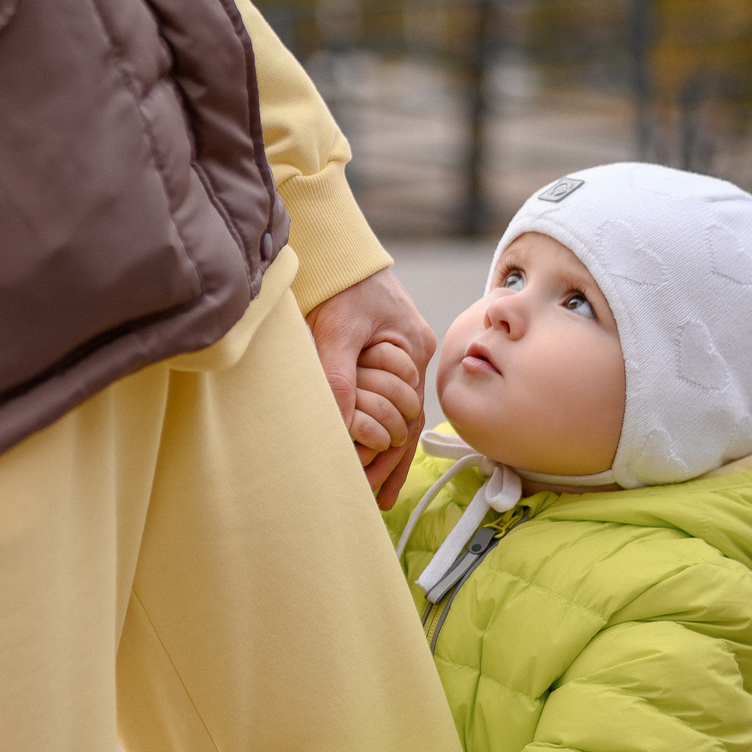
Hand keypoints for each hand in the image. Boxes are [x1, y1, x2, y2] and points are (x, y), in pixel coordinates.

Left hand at [309, 268, 438, 508]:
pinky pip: (392, 398)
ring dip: (386, 451)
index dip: (387, 455)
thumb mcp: (336, 332)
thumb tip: (340, 427)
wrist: (340, 251)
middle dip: (388, 462)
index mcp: (411, 352)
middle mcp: (416, 357)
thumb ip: (338, 377)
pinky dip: (383, 426)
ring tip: (373, 491)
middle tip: (369, 501)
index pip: (404, 418)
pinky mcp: (389, 352)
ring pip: (400, 414)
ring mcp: (405, 355)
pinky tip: (372, 451)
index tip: (368, 485)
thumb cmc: (340, 285)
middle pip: (406, 421)